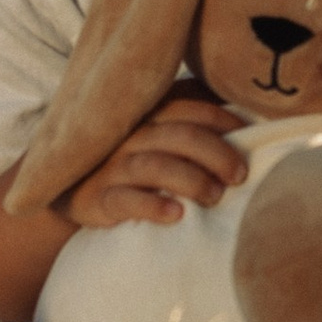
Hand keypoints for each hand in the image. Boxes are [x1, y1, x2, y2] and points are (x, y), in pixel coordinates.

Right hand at [63, 92, 246, 229]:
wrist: (70, 187)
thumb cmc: (129, 155)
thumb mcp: (154, 128)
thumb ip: (189, 114)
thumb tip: (241, 108)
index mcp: (148, 112)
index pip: (191, 107)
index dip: (225, 121)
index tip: (252, 137)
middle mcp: (131, 134)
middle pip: (181, 136)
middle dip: (217, 154)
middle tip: (239, 176)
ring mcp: (112, 166)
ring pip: (157, 166)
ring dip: (192, 180)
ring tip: (215, 197)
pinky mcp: (98, 198)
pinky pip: (126, 200)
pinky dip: (153, 206)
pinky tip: (177, 214)